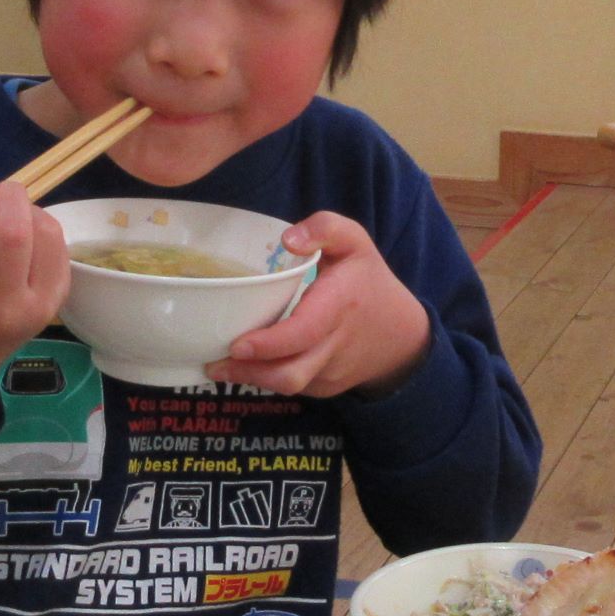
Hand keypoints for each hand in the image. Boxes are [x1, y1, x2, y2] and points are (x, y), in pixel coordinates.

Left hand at [212, 214, 430, 398]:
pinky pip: (292, 386)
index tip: (237, 344)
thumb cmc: (369, 282)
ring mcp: (330, 372)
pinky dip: (267, 379)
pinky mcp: (325, 388)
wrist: (401, 335)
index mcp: (339, 305)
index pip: (302, 333)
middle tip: (213, 361)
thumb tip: (288, 239)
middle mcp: (335, 345)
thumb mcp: (355, 242)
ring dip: (251, 379)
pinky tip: (247, 366)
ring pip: (287, 385)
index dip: (268, 344)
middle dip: (248, 372)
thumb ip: (325, 228)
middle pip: (290, 374)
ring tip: (218, 366)